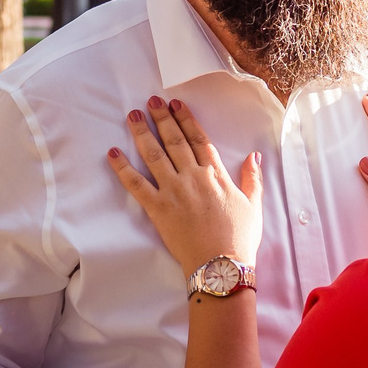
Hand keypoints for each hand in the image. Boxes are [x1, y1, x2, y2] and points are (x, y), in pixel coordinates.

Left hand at [108, 96, 261, 276]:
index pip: (198, 139)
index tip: (175, 104)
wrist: (221, 265)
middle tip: (150, 102)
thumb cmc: (239, 238)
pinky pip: (136, 184)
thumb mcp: (253, 205)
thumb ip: (252, 178)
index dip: (186, 119)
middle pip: (174, 141)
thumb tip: (254, 156)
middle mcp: (193, 177)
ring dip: (142, 133)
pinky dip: (123, 168)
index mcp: (215, 174)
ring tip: (132, 116)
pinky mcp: (158, 208)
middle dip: (161, 118)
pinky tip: (113, 153)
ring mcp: (173, 191)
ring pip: (154, 155)